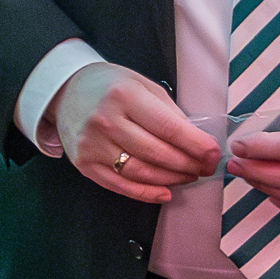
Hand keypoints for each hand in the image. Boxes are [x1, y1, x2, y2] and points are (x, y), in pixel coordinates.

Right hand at [50, 63, 221, 203]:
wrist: (66, 91)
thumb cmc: (109, 87)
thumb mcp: (143, 85)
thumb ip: (169, 111)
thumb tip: (196, 141)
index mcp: (125, 96)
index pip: (169, 128)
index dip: (197, 145)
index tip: (213, 154)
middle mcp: (106, 120)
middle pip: (158, 153)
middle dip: (188, 164)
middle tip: (205, 167)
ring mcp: (93, 145)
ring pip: (141, 172)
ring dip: (171, 179)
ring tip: (187, 176)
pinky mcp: (85, 164)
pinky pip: (120, 185)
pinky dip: (146, 193)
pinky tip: (164, 191)